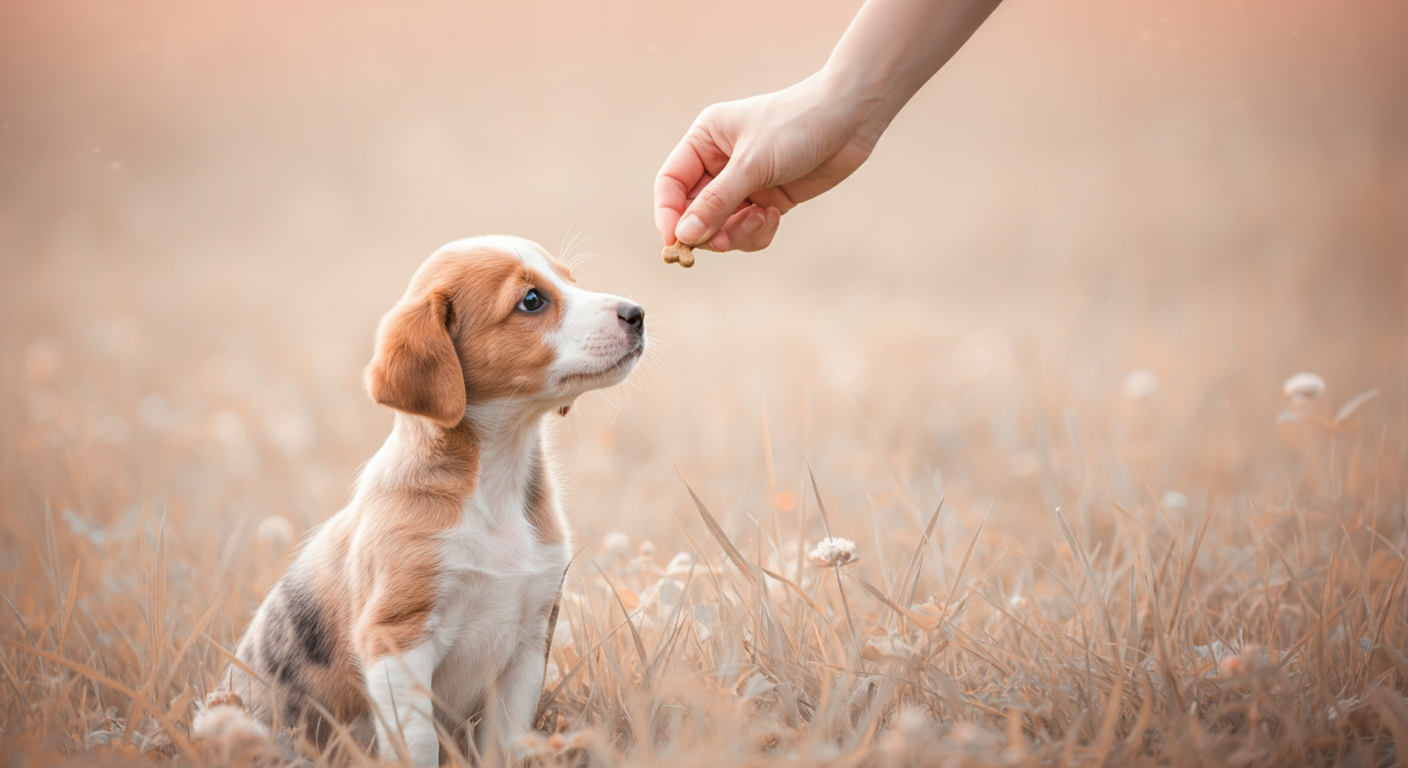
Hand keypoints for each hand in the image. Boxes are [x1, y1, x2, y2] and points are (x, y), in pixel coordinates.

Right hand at [653, 73, 883, 252]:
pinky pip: (748, 230)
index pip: (671, 184)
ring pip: (722, 226)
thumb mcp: (752, 164)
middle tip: (723, 243)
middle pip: (694, 211)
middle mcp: (719, 162)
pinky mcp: (768, 199)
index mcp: (705, 140)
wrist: (850, 120)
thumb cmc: (797, 126)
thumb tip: (685, 235)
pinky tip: (774, 218)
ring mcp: (745, 183)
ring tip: (761, 221)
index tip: (675, 242)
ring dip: (737, 233)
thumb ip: (717, 202)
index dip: (669, 214)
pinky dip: (757, 233)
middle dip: (709, 230)